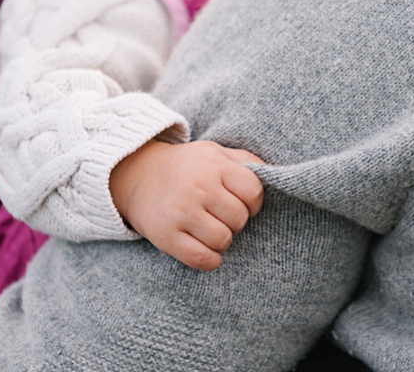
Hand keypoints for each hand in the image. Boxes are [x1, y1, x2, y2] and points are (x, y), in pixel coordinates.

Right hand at [109, 140, 266, 270]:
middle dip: (236, 222)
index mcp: (214, 165)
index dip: (253, 203)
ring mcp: (180, 212)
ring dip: (222, 240)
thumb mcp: (217, 153)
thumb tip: (277, 176)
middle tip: (221, 216)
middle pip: (239, 219)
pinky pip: (201, 258)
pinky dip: (209, 260)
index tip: (242, 204)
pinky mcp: (165, 235)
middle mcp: (197, 187)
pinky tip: (205, 249)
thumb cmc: (188, 167)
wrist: (137, 176)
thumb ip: (247, 162)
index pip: (253, 192)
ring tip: (210, 229)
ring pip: (223, 240)